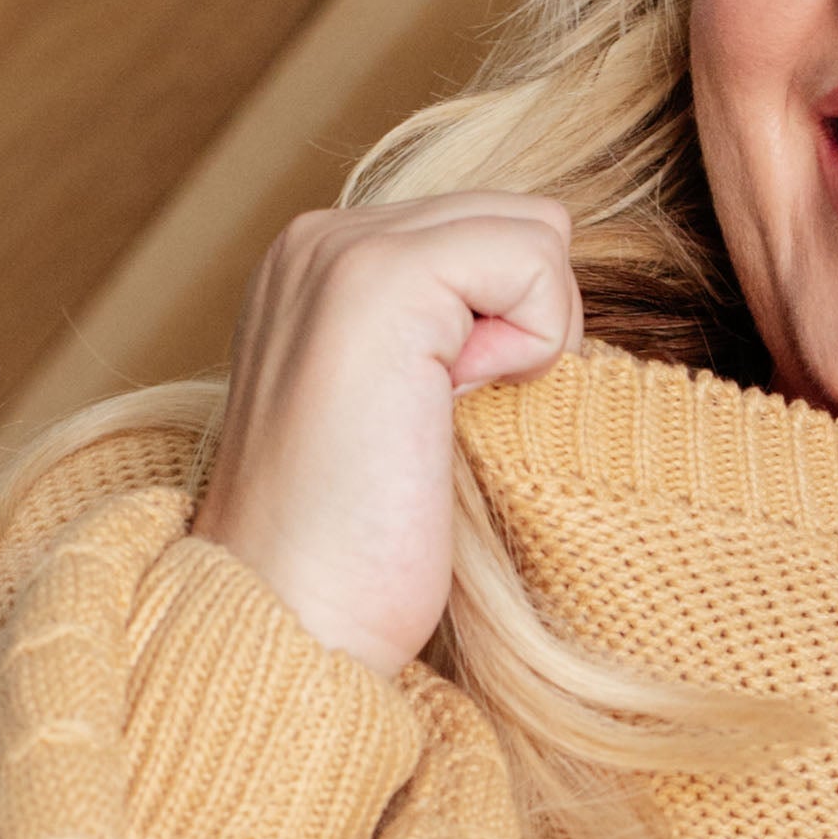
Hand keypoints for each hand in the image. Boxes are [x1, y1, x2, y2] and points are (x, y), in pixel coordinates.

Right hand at [189, 193, 578, 674]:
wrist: (291, 620)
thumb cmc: (356, 554)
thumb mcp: (405, 412)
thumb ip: (451, 332)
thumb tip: (546, 280)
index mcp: (319, 267)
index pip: (485, 231)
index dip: (505, 330)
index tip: (429, 421)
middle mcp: (319, 240)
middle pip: (517, 218)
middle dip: (523, 322)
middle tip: (441, 424)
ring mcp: (342, 250)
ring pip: (533, 232)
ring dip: (530, 336)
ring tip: (441, 419)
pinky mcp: (382, 280)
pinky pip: (534, 261)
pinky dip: (531, 344)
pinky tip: (454, 410)